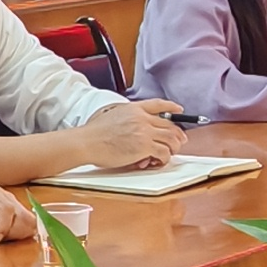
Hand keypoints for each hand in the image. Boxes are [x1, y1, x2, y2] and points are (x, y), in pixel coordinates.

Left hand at [0, 179, 34, 239]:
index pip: (7, 209)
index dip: (4, 227)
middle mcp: (6, 197)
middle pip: (25, 216)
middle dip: (15, 232)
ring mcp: (11, 203)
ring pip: (29, 221)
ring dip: (19, 233)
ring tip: (2, 238)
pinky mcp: (13, 211)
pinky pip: (25, 223)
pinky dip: (19, 233)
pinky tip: (6, 236)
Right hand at [57, 98, 186, 170]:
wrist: (87, 142)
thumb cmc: (94, 133)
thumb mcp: (113, 115)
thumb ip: (128, 117)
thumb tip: (138, 129)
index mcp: (134, 108)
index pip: (159, 104)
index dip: (172, 107)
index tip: (179, 110)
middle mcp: (142, 118)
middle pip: (170, 125)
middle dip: (177, 135)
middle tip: (178, 143)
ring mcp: (144, 131)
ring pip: (171, 138)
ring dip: (173, 148)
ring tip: (168, 155)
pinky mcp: (144, 146)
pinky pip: (164, 152)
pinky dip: (164, 159)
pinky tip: (157, 162)